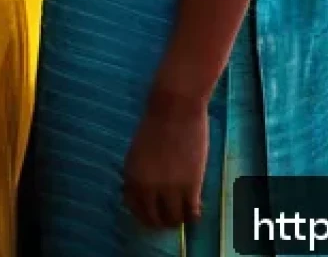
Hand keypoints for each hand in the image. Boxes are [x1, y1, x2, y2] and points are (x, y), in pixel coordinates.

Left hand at [123, 99, 208, 229]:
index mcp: (130, 174)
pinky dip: (193, 215)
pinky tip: (196, 208)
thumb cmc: (157, 120)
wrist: (175, 106)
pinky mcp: (190, 187)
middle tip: (170, 217)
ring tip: (184, 212)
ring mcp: (168, 189)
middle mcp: (146, 186)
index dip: (144, 212)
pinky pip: (191, 213)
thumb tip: (148, 190)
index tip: (153, 212)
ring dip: (179, 219)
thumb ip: (142, 171)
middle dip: (161, 220)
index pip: (134, 207)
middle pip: (153, 218)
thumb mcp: (139, 149)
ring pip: (174, 219)